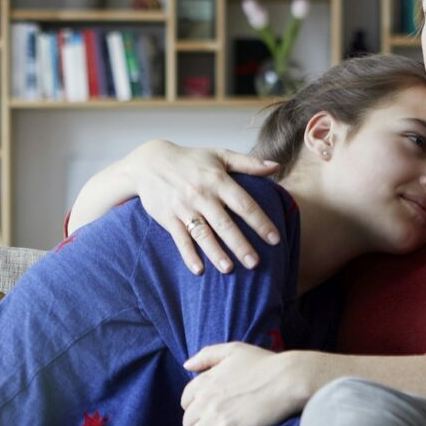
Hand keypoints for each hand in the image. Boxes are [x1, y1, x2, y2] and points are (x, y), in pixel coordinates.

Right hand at [125, 141, 280, 274]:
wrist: (149, 162)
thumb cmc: (190, 160)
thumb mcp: (219, 155)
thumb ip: (248, 163)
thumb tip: (276, 167)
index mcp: (218, 180)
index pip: (243, 204)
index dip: (260, 222)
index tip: (274, 239)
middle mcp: (201, 195)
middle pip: (224, 224)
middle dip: (240, 244)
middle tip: (254, 263)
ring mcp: (184, 208)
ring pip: (202, 234)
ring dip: (215, 253)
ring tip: (229, 270)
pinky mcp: (168, 218)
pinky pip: (180, 239)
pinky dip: (188, 255)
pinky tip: (199, 270)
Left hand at [181, 344, 313, 425]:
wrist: (289, 379)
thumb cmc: (266, 364)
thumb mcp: (234, 350)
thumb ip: (207, 355)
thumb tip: (186, 365)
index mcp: (205, 380)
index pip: (186, 401)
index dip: (193, 411)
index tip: (202, 417)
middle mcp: (206, 398)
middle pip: (188, 422)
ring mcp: (216, 416)